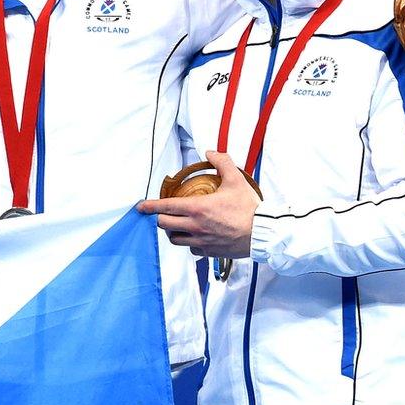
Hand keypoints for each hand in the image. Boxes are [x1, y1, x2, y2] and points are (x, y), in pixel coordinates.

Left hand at [135, 151, 259, 258]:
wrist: (263, 232)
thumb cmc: (249, 208)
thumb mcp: (236, 180)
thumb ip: (222, 162)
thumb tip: (210, 152)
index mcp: (197, 208)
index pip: (165, 207)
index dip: (149, 206)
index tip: (141, 207)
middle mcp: (195, 226)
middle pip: (164, 224)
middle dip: (160, 218)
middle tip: (164, 213)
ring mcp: (200, 241)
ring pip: (174, 239)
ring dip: (172, 231)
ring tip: (177, 224)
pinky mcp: (208, 252)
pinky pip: (190, 249)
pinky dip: (189, 242)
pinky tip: (195, 236)